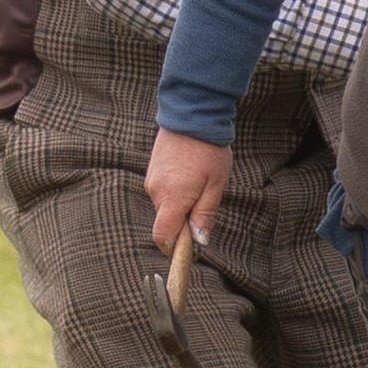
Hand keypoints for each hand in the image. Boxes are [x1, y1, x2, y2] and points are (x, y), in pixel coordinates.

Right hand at [142, 128, 231, 255]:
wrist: (192, 117)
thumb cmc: (208, 152)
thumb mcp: (215, 185)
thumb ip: (205, 214)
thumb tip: (199, 241)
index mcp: (172, 199)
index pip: (162, 236)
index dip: (172, 249)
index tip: (187, 251)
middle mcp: (156, 192)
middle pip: (167, 222)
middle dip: (183, 223)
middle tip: (205, 204)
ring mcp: (151, 181)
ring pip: (165, 207)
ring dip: (181, 205)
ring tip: (200, 184)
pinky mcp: (152, 172)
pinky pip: (163, 192)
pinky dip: (176, 193)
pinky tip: (191, 176)